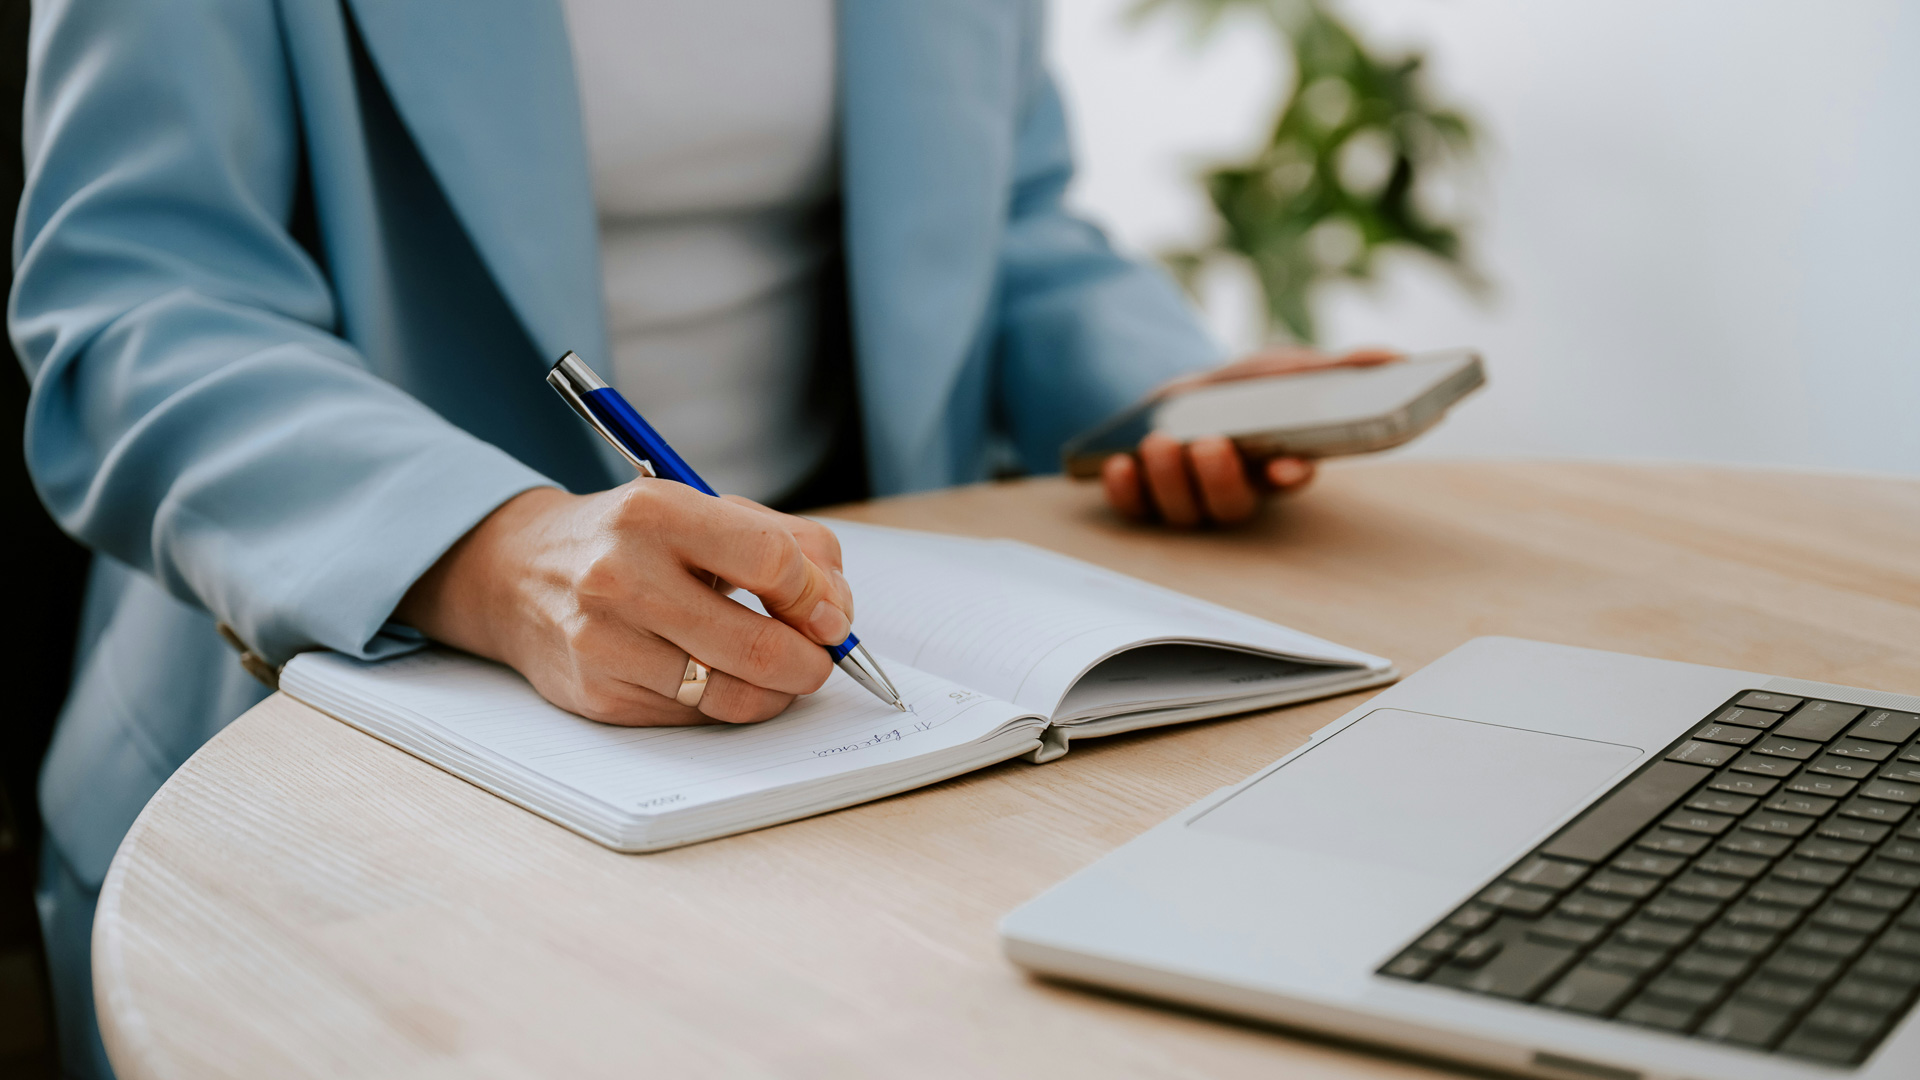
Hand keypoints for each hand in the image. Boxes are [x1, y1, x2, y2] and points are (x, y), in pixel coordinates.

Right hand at [395, 482, 856, 725]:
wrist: (518, 572)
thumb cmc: (630, 538)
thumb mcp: (702, 508)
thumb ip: (786, 543)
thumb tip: (835, 610)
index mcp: (655, 512)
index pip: (772, 562)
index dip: (819, 596)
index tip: (829, 612)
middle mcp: (621, 576)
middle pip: (759, 645)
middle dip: (811, 662)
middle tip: (820, 657)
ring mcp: (604, 642)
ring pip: (732, 695)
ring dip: (777, 693)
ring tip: (781, 673)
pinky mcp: (597, 695)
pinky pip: (694, 717)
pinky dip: (726, 703)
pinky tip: (719, 676)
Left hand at [1101, 346, 1399, 526]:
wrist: (1176, 397)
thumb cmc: (1241, 390)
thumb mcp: (1283, 368)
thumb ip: (1333, 368)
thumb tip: (1397, 357)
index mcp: (1277, 463)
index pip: (1292, 478)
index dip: (1291, 476)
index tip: (1286, 465)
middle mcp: (1236, 491)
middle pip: (1233, 504)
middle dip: (1220, 478)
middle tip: (1210, 443)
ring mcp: (1190, 501)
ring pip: (1184, 510)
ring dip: (1170, 478)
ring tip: (1161, 441)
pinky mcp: (1146, 502)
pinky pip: (1135, 509)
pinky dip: (1127, 489)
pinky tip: (1120, 464)